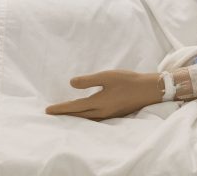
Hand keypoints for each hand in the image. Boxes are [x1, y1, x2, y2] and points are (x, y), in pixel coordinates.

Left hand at [46, 70, 161, 119]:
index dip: (60, 108)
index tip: (48, 110)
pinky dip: (85, 118)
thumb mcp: (107, 76)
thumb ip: (88, 81)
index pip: (74, 107)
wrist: (148, 90)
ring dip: (74, 118)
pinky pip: (94, 119)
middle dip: (64, 115)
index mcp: (98, 103)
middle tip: (52, 114)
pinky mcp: (114, 114)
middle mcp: (102, 112)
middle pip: (79, 116)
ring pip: (86, 119)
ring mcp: (109, 115)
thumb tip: (71, 83)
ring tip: (65, 116)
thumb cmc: (128, 81)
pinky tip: (85, 115)